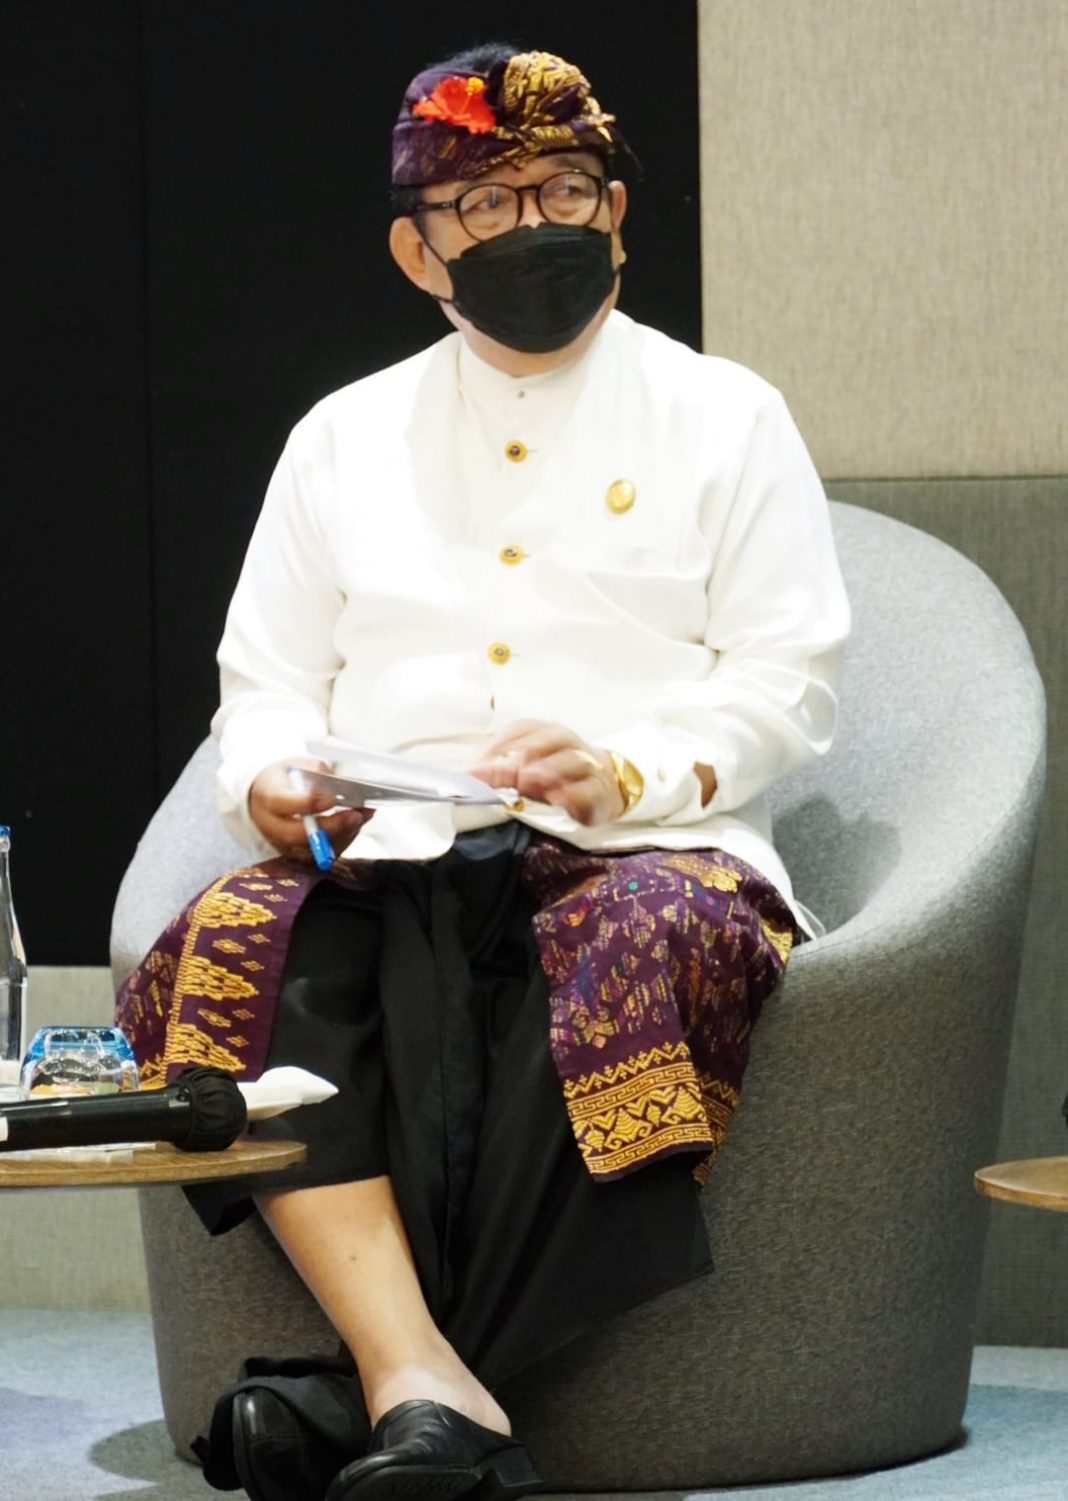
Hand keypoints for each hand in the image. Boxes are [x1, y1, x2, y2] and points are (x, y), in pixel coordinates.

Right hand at [248, 758, 373, 860]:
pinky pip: (321, 853)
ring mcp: (283, 844)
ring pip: (314, 848)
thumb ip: (317, 773)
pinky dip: (343, 838)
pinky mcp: (298, 855)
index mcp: (266, 797)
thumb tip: (342, 787)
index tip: (331, 798)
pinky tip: (357, 822)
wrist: (267, 800)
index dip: (307, 802)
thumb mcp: (298, 765)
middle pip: (296, 834)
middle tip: (355, 815)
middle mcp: (270, 826)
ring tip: (364, 815)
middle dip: (329, 826)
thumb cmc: (286, 780)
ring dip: (343, 833)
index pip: (281, 803)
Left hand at [468, 720, 624, 826]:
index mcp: (545, 732)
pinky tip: (557, 800)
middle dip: (518, 758)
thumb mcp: (527, 768)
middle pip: (545, 744)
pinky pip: (587, 790)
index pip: (521, 730)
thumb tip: (469, 776)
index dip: (496, 747)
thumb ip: (501, 771)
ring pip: (570, 761)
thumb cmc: (557, 773)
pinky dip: (572, 794)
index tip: (473, 769)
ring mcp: (587, 765)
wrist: (606, 783)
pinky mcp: (599, 792)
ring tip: (527, 781)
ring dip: (547, 771)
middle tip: (494, 774)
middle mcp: (567, 743)